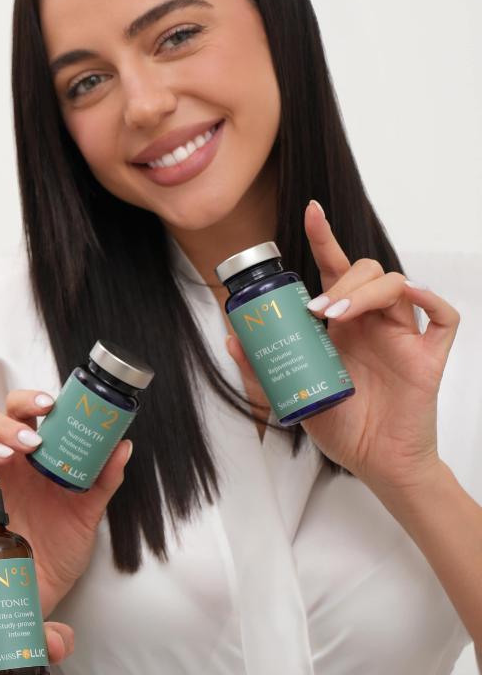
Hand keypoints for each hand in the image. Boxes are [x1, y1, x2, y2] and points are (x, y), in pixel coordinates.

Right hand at [0, 388, 133, 612]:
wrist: (44, 586)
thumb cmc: (63, 544)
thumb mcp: (90, 510)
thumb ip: (104, 477)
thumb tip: (123, 445)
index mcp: (28, 452)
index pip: (17, 408)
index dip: (27, 399)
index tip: (48, 405)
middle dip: (4, 421)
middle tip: (30, 442)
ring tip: (6, 458)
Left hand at [226, 200, 459, 494]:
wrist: (374, 463)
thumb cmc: (340, 427)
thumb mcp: (291, 394)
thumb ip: (261, 370)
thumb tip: (231, 336)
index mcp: (341, 324)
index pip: (334, 270)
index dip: (324, 238)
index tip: (310, 212)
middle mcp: (372, 322)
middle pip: (367, 270)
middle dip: (341, 279)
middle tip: (316, 310)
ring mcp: (402, 336)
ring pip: (397, 285)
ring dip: (366, 292)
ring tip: (336, 317)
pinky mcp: (428, 356)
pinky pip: (443, 316)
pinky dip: (429, 300)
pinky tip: (406, 302)